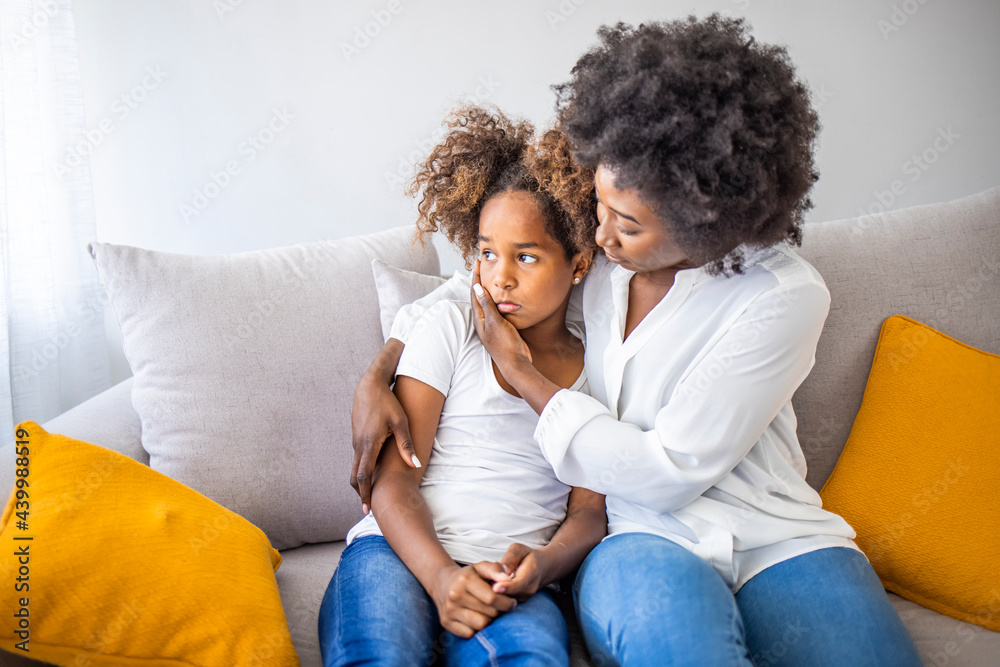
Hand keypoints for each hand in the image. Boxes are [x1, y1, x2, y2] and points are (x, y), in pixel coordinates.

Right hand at [350, 370, 416, 513]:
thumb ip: (406, 444)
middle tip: (367, 508)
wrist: (369, 385)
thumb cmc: (388, 402)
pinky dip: (362, 470)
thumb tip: (415, 464)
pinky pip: (358, 458)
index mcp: (369, 444)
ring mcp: (356, 441)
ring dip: (361, 482)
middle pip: (355, 476)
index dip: (365, 493)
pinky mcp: (357, 437)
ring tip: (370, 495)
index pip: (364, 475)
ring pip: (355, 467)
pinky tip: (371, 474)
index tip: (367, 508)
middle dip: (361, 493)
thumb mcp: (400, 422)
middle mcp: (359, 445)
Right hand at [432, 563, 517, 637]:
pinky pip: (469, 633)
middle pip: (489, 613)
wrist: (442, 584)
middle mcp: (455, 595)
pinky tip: (476, 618)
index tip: (512, 602)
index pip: (492, 598)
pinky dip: (476, 629)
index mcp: (465, 580)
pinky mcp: (446, 622)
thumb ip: (496, 569)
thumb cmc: (468, 576)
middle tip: (500, 607)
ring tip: (489, 613)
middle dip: (499, 611)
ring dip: (489, 621)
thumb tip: (508, 578)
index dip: (506, 602)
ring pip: (481, 625)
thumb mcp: (481, 567)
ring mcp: (449, 610)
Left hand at [470, 260, 531, 369]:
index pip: (475, 293)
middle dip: (481, 281)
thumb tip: (478, 287)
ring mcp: (492, 325)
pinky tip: (504, 296)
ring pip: (489, 302)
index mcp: (479, 319)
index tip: (478, 263)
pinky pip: (498, 309)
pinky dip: (499, 299)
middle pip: (480, 296)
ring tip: (493, 276)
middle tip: (484, 266)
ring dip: (490, 289)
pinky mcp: (501, 328)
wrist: (516, 364)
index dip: (476, 277)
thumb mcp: (496, 322)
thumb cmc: (505, 345)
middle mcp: (483, 321)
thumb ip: (487, 305)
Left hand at [489, 543, 543, 601]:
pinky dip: (496, 595)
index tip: (495, 588)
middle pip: (510, 595)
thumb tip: (504, 570)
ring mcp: (525, 598)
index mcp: (531, 573)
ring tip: (490, 579)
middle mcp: (530, 589)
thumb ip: (511, 557)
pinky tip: (493, 585)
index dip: (507, 587)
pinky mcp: (519, 603)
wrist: (542, 568)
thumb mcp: (519, 549)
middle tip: (486, 578)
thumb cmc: (527, 557)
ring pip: (505, 600)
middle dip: (495, 590)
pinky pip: (504, 602)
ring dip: (494, 592)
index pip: (519, 584)